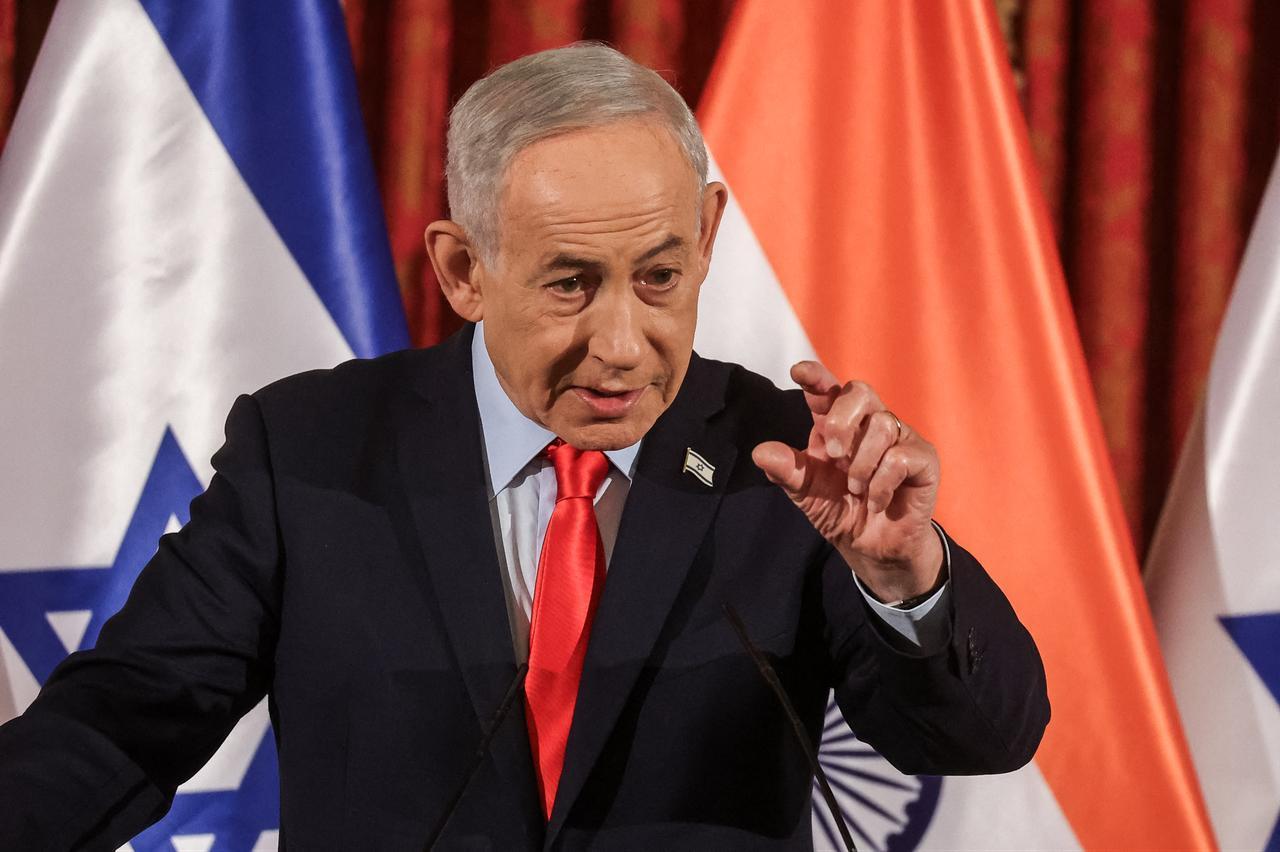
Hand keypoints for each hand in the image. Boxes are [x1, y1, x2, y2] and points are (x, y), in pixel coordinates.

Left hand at [751, 361, 942, 601]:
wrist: (872, 548)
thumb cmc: (840, 511)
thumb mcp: (806, 493)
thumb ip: (787, 471)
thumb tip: (759, 452)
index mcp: (838, 424)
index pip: (829, 390)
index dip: (817, 376)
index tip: (799, 371)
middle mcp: (870, 423)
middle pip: (861, 391)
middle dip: (841, 421)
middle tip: (832, 455)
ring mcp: (901, 438)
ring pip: (883, 425)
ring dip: (861, 464)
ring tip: (855, 489)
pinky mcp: (923, 459)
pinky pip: (900, 457)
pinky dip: (880, 484)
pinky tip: (876, 501)